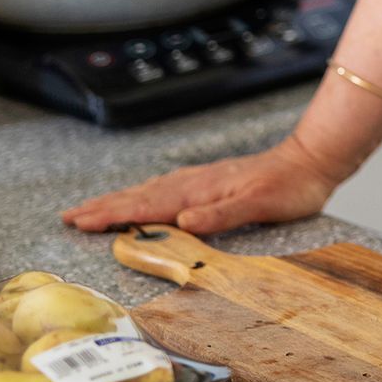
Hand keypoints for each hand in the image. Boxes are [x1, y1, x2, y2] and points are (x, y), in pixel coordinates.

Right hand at [61, 137, 341, 235]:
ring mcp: (203, 180)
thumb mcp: (260, 204)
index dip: (114, 215)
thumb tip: (182, 222)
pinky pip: (167, 189)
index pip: (148, 205)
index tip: (81, 221)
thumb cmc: (290, 186)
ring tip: (91, 208)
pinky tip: (142, 198)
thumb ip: (222, 213)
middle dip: (104, 207)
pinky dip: (145, 195)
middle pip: (141, 196)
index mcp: (201, 191)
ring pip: (151, 190)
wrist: (313, 159)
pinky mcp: (212, 181)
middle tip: (69, 216)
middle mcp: (196, 183)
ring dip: (120, 200)